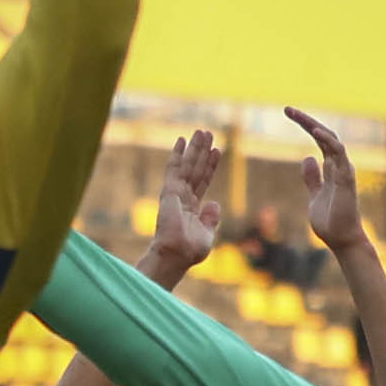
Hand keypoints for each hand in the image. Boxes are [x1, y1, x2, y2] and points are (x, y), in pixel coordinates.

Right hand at [146, 127, 224, 279]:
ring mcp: (176, 193)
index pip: (203, 181)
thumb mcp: (208, 234)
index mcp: (193, 207)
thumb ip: (211, 218)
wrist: (176, 254)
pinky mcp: (169, 191)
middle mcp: (183, 197)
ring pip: (188, 165)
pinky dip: (177, 154)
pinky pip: (174, 169)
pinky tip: (181, 140)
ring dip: (195, 148)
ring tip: (202, 132)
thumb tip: (214, 203)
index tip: (217, 151)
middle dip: (202, 151)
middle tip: (207, 133)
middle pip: (196, 169)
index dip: (210, 166)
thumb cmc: (190, 250)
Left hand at [287, 108, 372, 251]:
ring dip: (315, 126)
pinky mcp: (345, 179)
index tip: (289, 113)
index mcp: (332, 168)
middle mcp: (339, 166)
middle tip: (287, 109)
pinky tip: (315, 132)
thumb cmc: (330, 221)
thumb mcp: (315, 195)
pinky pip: (339, 154)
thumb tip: (307, 157)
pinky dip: (329, 141)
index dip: (306, 125)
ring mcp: (343, 171)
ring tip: (297, 116)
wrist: (341, 240)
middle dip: (306, 121)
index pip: (320, 140)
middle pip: (325, 135)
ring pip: (332, 141)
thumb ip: (312, 178)